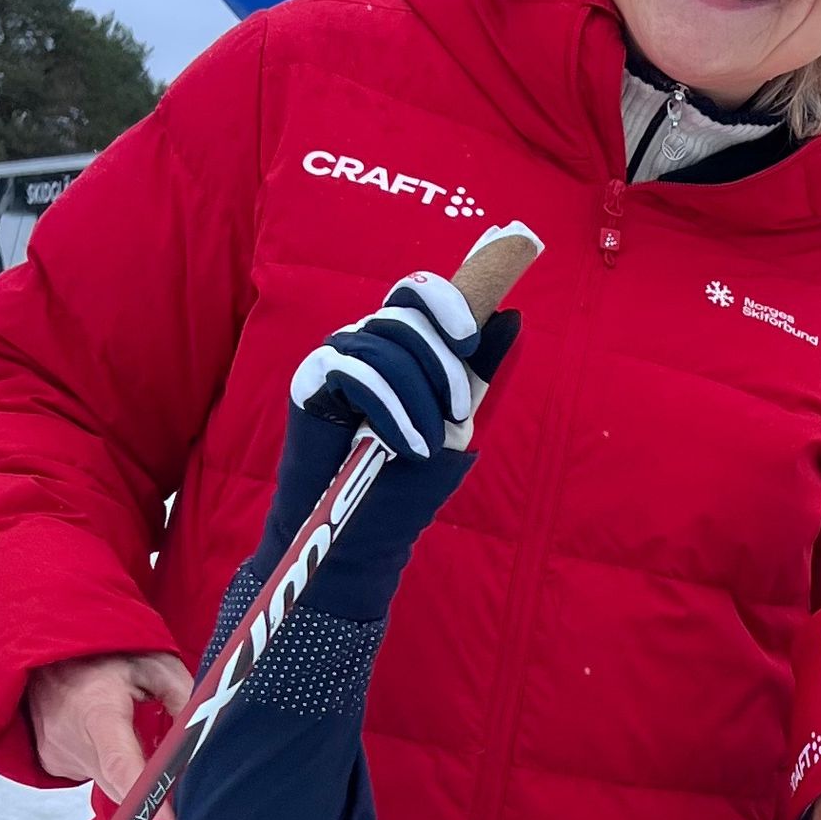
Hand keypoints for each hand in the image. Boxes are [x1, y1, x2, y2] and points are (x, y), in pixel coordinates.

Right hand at [26, 649, 195, 799]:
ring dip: (132, 773)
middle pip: (122, 784)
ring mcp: (57, 753)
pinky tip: (109, 736)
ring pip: (110, 784)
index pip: (120, 762)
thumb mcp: (154, 663)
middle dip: (152, 789)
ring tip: (131, 731)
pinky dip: (111, 768)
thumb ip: (184, 699)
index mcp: (96, 707)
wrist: (47, 654)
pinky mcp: (52, 763)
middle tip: (173, 774)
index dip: (145, 797)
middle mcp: (70, 735)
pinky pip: (94, 777)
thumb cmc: (106, 654)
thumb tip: (203, 739)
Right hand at [291, 272, 522, 461]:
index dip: (444, 305)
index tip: (469, 343)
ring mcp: (337, 356)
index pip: (417, 293)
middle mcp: (366, 340)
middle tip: (457, 416)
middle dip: (442, 368)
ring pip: (385, 347)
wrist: (363, 526)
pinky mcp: (310, 379)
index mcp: (401, 344)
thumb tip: (510, 318)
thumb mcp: (455, 423)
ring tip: (428, 446)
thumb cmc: (407, 477)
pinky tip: (405, 446)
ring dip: (417, 400)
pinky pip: (356, 372)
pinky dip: (390, 410)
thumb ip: (476, 375)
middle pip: (405, 318)